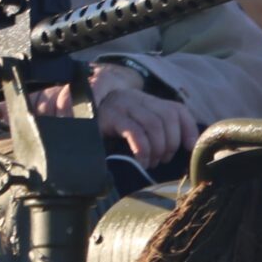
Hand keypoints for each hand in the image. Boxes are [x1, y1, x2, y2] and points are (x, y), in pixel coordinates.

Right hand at [32, 65, 198, 166]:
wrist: (71, 121)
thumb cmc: (107, 130)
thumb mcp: (134, 128)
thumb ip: (156, 133)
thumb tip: (186, 147)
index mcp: (146, 101)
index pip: (177, 110)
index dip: (188, 130)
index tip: (189, 149)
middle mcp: (137, 99)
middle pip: (167, 118)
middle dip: (170, 144)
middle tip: (161, 160)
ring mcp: (123, 105)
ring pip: (154, 125)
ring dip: (157, 149)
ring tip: (150, 162)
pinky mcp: (110, 116)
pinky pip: (135, 131)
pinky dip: (143, 149)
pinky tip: (141, 160)